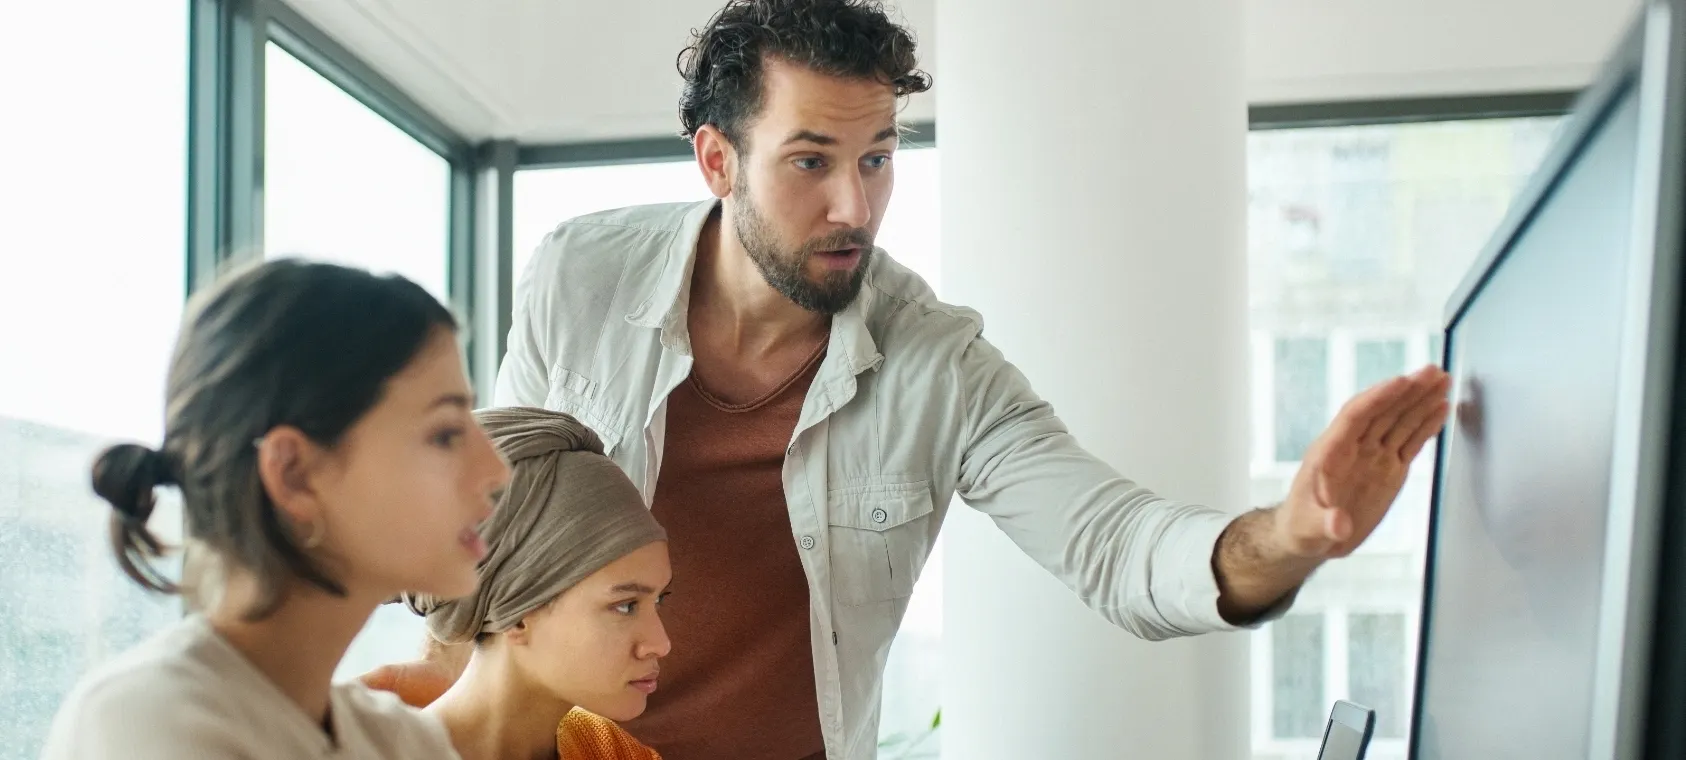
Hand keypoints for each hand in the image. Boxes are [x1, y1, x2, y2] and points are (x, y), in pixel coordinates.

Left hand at [1275, 364, 1451, 558]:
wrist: (1312, 536)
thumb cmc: (1303, 528)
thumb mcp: (1309, 530)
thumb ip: (1325, 525)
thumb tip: (1339, 525)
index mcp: (1330, 453)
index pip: (1355, 416)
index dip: (1377, 398)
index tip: (1401, 381)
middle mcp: (1353, 448)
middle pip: (1382, 411)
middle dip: (1407, 390)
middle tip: (1433, 371)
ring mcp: (1373, 456)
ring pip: (1398, 420)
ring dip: (1420, 400)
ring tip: (1443, 379)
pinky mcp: (1388, 468)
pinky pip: (1409, 441)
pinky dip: (1426, 425)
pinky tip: (1441, 408)